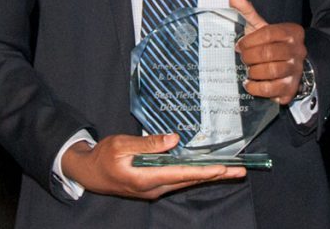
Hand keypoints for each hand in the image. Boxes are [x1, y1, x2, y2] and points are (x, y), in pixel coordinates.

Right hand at [61, 133, 245, 199]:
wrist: (89, 173)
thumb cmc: (103, 157)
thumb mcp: (121, 145)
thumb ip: (148, 143)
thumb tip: (174, 140)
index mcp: (146, 178)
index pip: (181, 174)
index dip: (203, 171)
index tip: (223, 168)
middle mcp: (154, 188)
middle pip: (190, 180)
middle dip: (216, 176)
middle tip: (240, 171)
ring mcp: (155, 189)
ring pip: (186, 181)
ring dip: (209, 176)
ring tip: (231, 171)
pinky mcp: (154, 185)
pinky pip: (179, 180)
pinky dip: (195, 175)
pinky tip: (207, 170)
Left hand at [230, 0, 306, 104]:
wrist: (290, 66)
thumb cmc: (272, 44)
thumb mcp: (262, 27)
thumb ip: (248, 12)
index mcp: (292, 32)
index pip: (268, 33)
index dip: (250, 40)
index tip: (239, 45)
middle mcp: (298, 51)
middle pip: (268, 53)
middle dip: (249, 56)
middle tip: (242, 57)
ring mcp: (296, 70)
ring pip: (271, 71)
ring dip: (253, 71)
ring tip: (248, 69)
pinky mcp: (291, 88)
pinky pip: (271, 89)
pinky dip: (256, 87)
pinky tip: (250, 83)